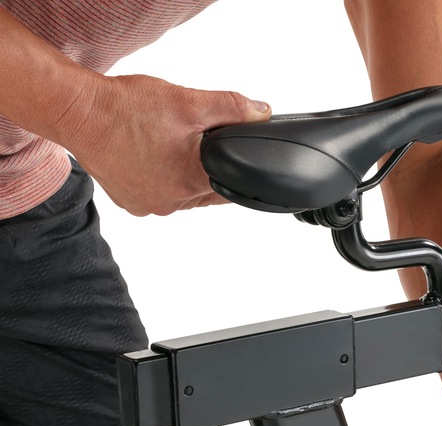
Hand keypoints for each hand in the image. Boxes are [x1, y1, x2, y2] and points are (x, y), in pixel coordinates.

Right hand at [66, 74, 270, 215]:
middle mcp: (173, 202)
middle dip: (204, 167)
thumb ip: (232, 109)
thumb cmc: (128, 109)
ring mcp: (150, 206)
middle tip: (188, 140)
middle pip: (206, 191)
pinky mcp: (131, 204)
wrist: (78, 113)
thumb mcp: (189, 102)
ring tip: (165, 146)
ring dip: (181, 175)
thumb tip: (262, 113)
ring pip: (182, 195)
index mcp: (193, 181)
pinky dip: (159, 180)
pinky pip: (157, 196)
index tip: (225, 154)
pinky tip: (149, 158)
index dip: (234, 168)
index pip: (232, 186)